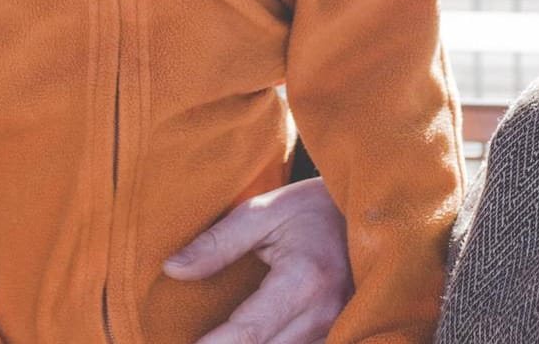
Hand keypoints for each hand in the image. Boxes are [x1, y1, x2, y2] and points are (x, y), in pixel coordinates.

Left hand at [163, 177, 350, 343]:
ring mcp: (337, 327)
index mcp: (304, 280)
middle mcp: (324, 313)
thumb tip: (172, 269)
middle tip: (189, 338)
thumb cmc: (310, 208)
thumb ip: (217, 243)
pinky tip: (245, 337)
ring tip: (216, 335)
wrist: (365, 214)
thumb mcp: (261, 211)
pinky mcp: (340, 333)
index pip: (249, 333)